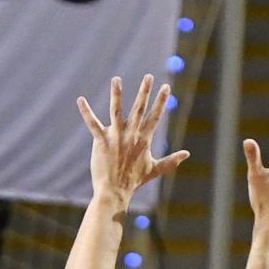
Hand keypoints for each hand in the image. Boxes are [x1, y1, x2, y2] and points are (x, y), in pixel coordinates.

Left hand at [77, 74, 187, 205]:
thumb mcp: (154, 169)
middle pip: (138, 109)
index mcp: (143, 139)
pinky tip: (80, 100)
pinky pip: (92, 124)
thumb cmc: (133, 181)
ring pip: (116, 111)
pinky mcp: (101, 141)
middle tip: (148, 76)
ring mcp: (116, 137)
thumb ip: (171, 160)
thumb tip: (187, 154)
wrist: (115, 192)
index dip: (161, 101)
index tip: (166, 87)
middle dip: (144, 92)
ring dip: (116, 94)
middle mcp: (131, 135)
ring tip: (116, 79)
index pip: (154, 117)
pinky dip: (86, 112)